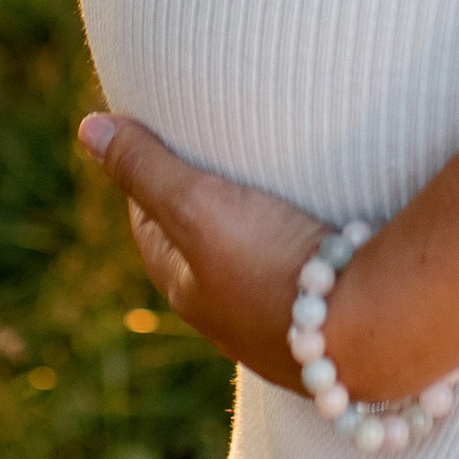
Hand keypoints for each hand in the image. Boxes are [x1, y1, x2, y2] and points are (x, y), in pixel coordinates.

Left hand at [78, 111, 327, 389]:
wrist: (370, 331)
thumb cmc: (273, 265)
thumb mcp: (199, 206)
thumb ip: (146, 168)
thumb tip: (88, 127)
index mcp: (185, 288)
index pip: (151, 222)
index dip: (151, 175)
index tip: (162, 136)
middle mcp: (225, 317)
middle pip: (202, 246)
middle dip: (204, 203)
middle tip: (220, 153)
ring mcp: (277, 328)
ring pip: (252, 267)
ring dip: (257, 230)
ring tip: (276, 186)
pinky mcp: (326, 329)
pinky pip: (300, 282)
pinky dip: (300, 252)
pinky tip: (324, 234)